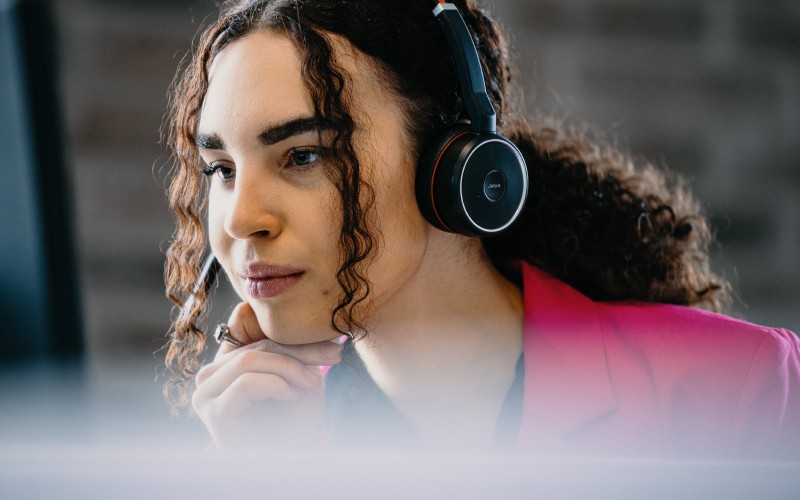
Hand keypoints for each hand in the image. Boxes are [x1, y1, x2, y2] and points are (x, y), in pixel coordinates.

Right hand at [192, 303, 341, 450]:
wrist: (287, 466)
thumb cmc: (293, 426)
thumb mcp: (298, 378)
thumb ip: (290, 349)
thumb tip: (298, 319)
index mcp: (227, 364)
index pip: (253, 329)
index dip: (291, 334)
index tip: (328, 343)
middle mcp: (210, 375)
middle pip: (256, 344)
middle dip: (300, 350)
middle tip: (332, 357)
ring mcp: (206, 393)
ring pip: (250, 359)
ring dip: (289, 369)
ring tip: (310, 384)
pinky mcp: (212, 411)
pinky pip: (247, 382)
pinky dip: (276, 386)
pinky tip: (290, 398)